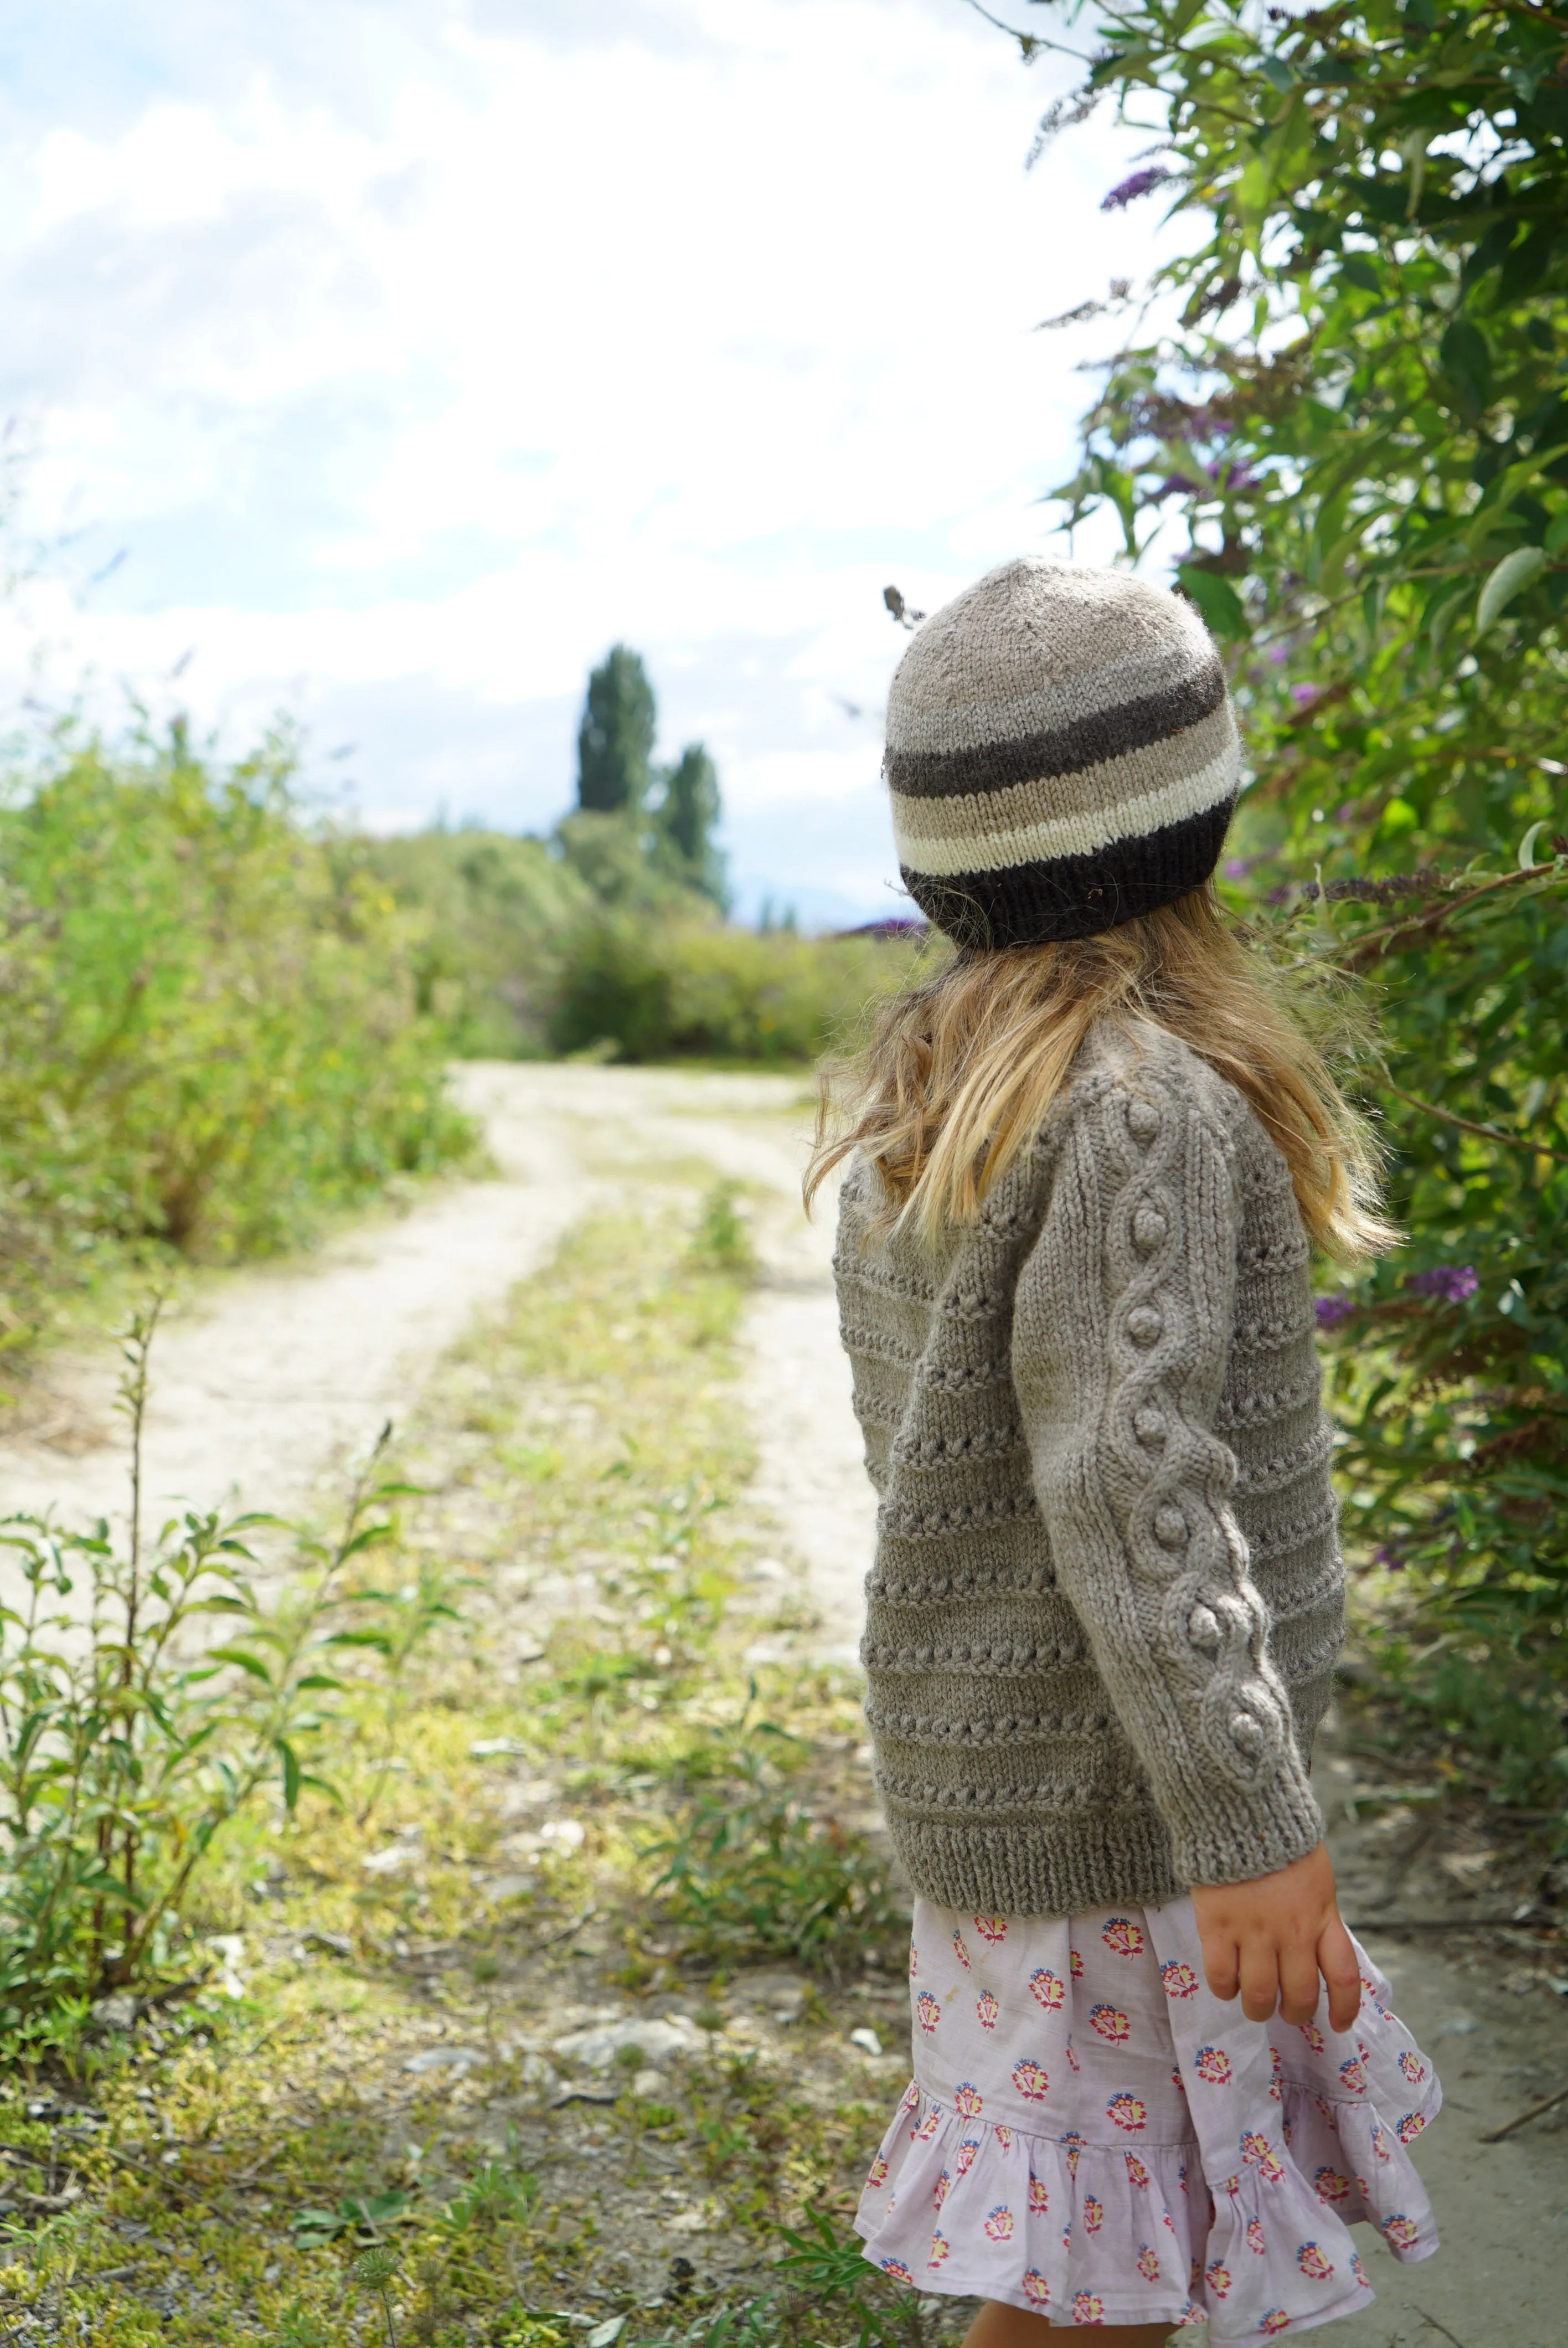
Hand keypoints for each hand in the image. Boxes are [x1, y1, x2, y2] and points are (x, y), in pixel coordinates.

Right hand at [1190, 1843, 1360, 2032]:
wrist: (1240, 1810)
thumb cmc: (1281, 1843)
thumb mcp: (1317, 1880)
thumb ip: (1320, 1917)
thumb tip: (1318, 1954)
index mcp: (1323, 1917)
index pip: (1344, 1978)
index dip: (1345, 2009)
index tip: (1339, 2024)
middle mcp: (1292, 1931)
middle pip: (1301, 1995)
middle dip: (1294, 2013)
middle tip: (1286, 2010)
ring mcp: (1253, 1930)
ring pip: (1260, 1995)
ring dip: (1258, 2008)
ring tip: (1254, 2004)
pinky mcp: (1217, 1925)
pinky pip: (1221, 1977)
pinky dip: (1224, 1990)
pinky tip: (1226, 1984)